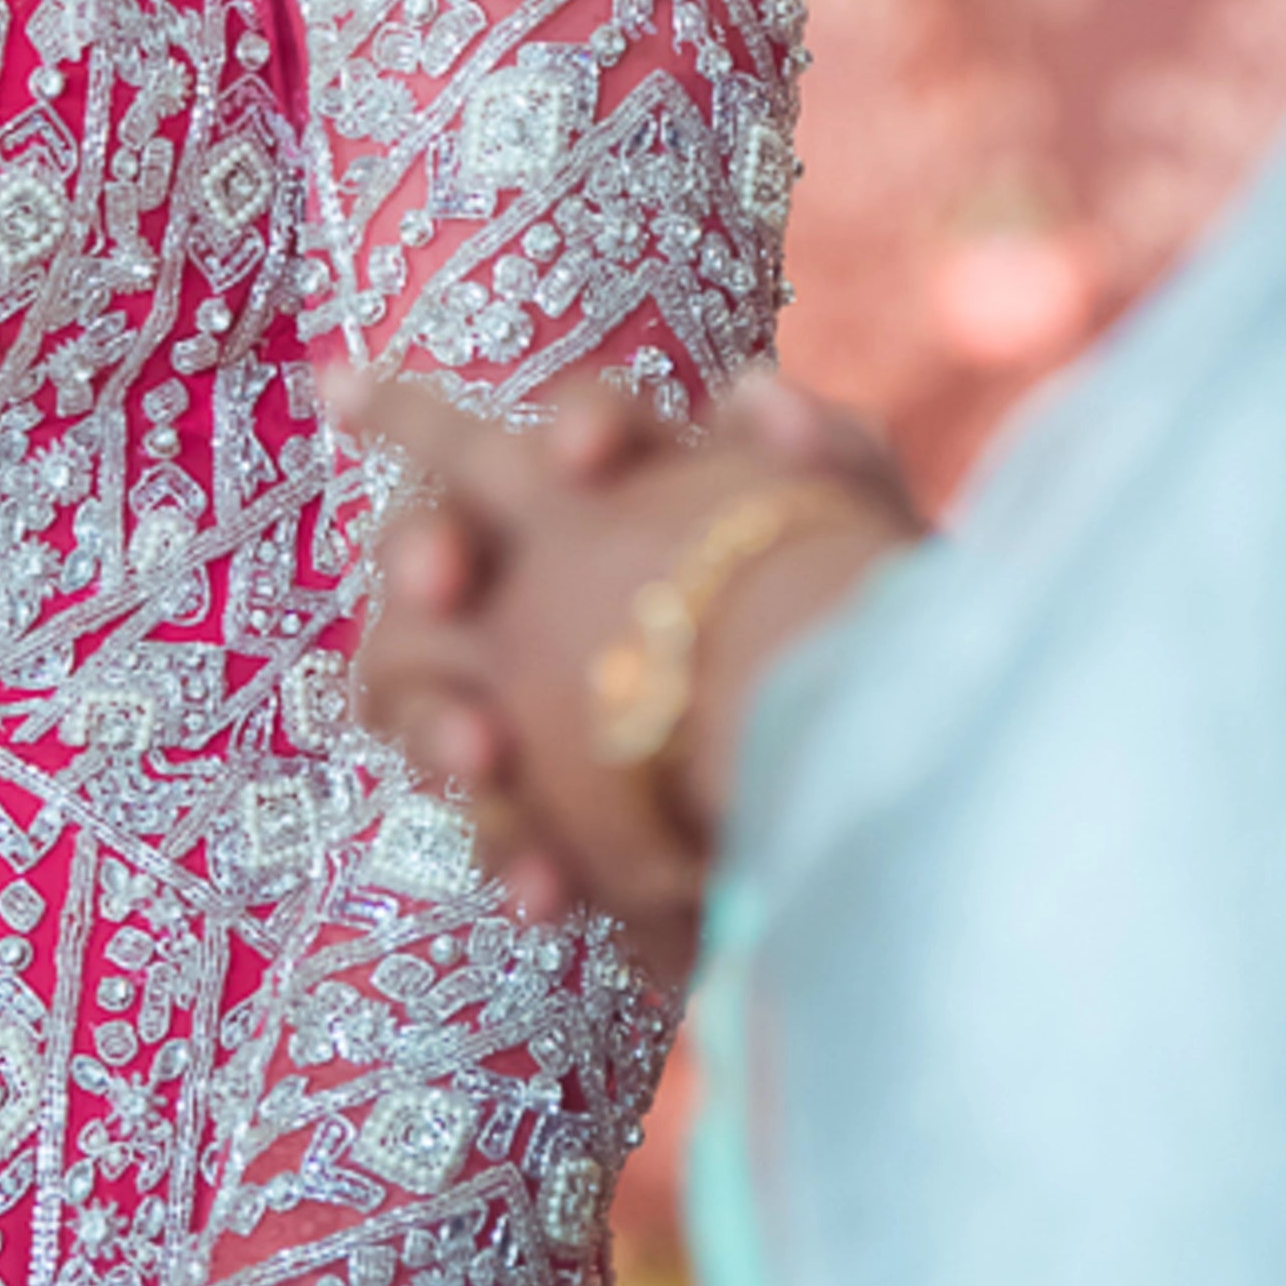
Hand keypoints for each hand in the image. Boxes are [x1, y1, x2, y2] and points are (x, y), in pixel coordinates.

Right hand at [333, 366, 917, 978]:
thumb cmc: (848, 641)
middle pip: (438, 535)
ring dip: (435, 718)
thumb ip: (824, 453)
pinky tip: (547, 885)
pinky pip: (491, 825)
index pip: (581, 429)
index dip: (572, 431)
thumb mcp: (859, 545)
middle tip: (438, 582)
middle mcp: (546, 577)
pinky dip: (513, 851)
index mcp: (631, 492)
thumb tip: (758, 399)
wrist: (864, 797)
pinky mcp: (538, 810)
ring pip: (421, 685)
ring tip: (479, 753)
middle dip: (424, 547)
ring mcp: (521, 696)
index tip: (585, 459)